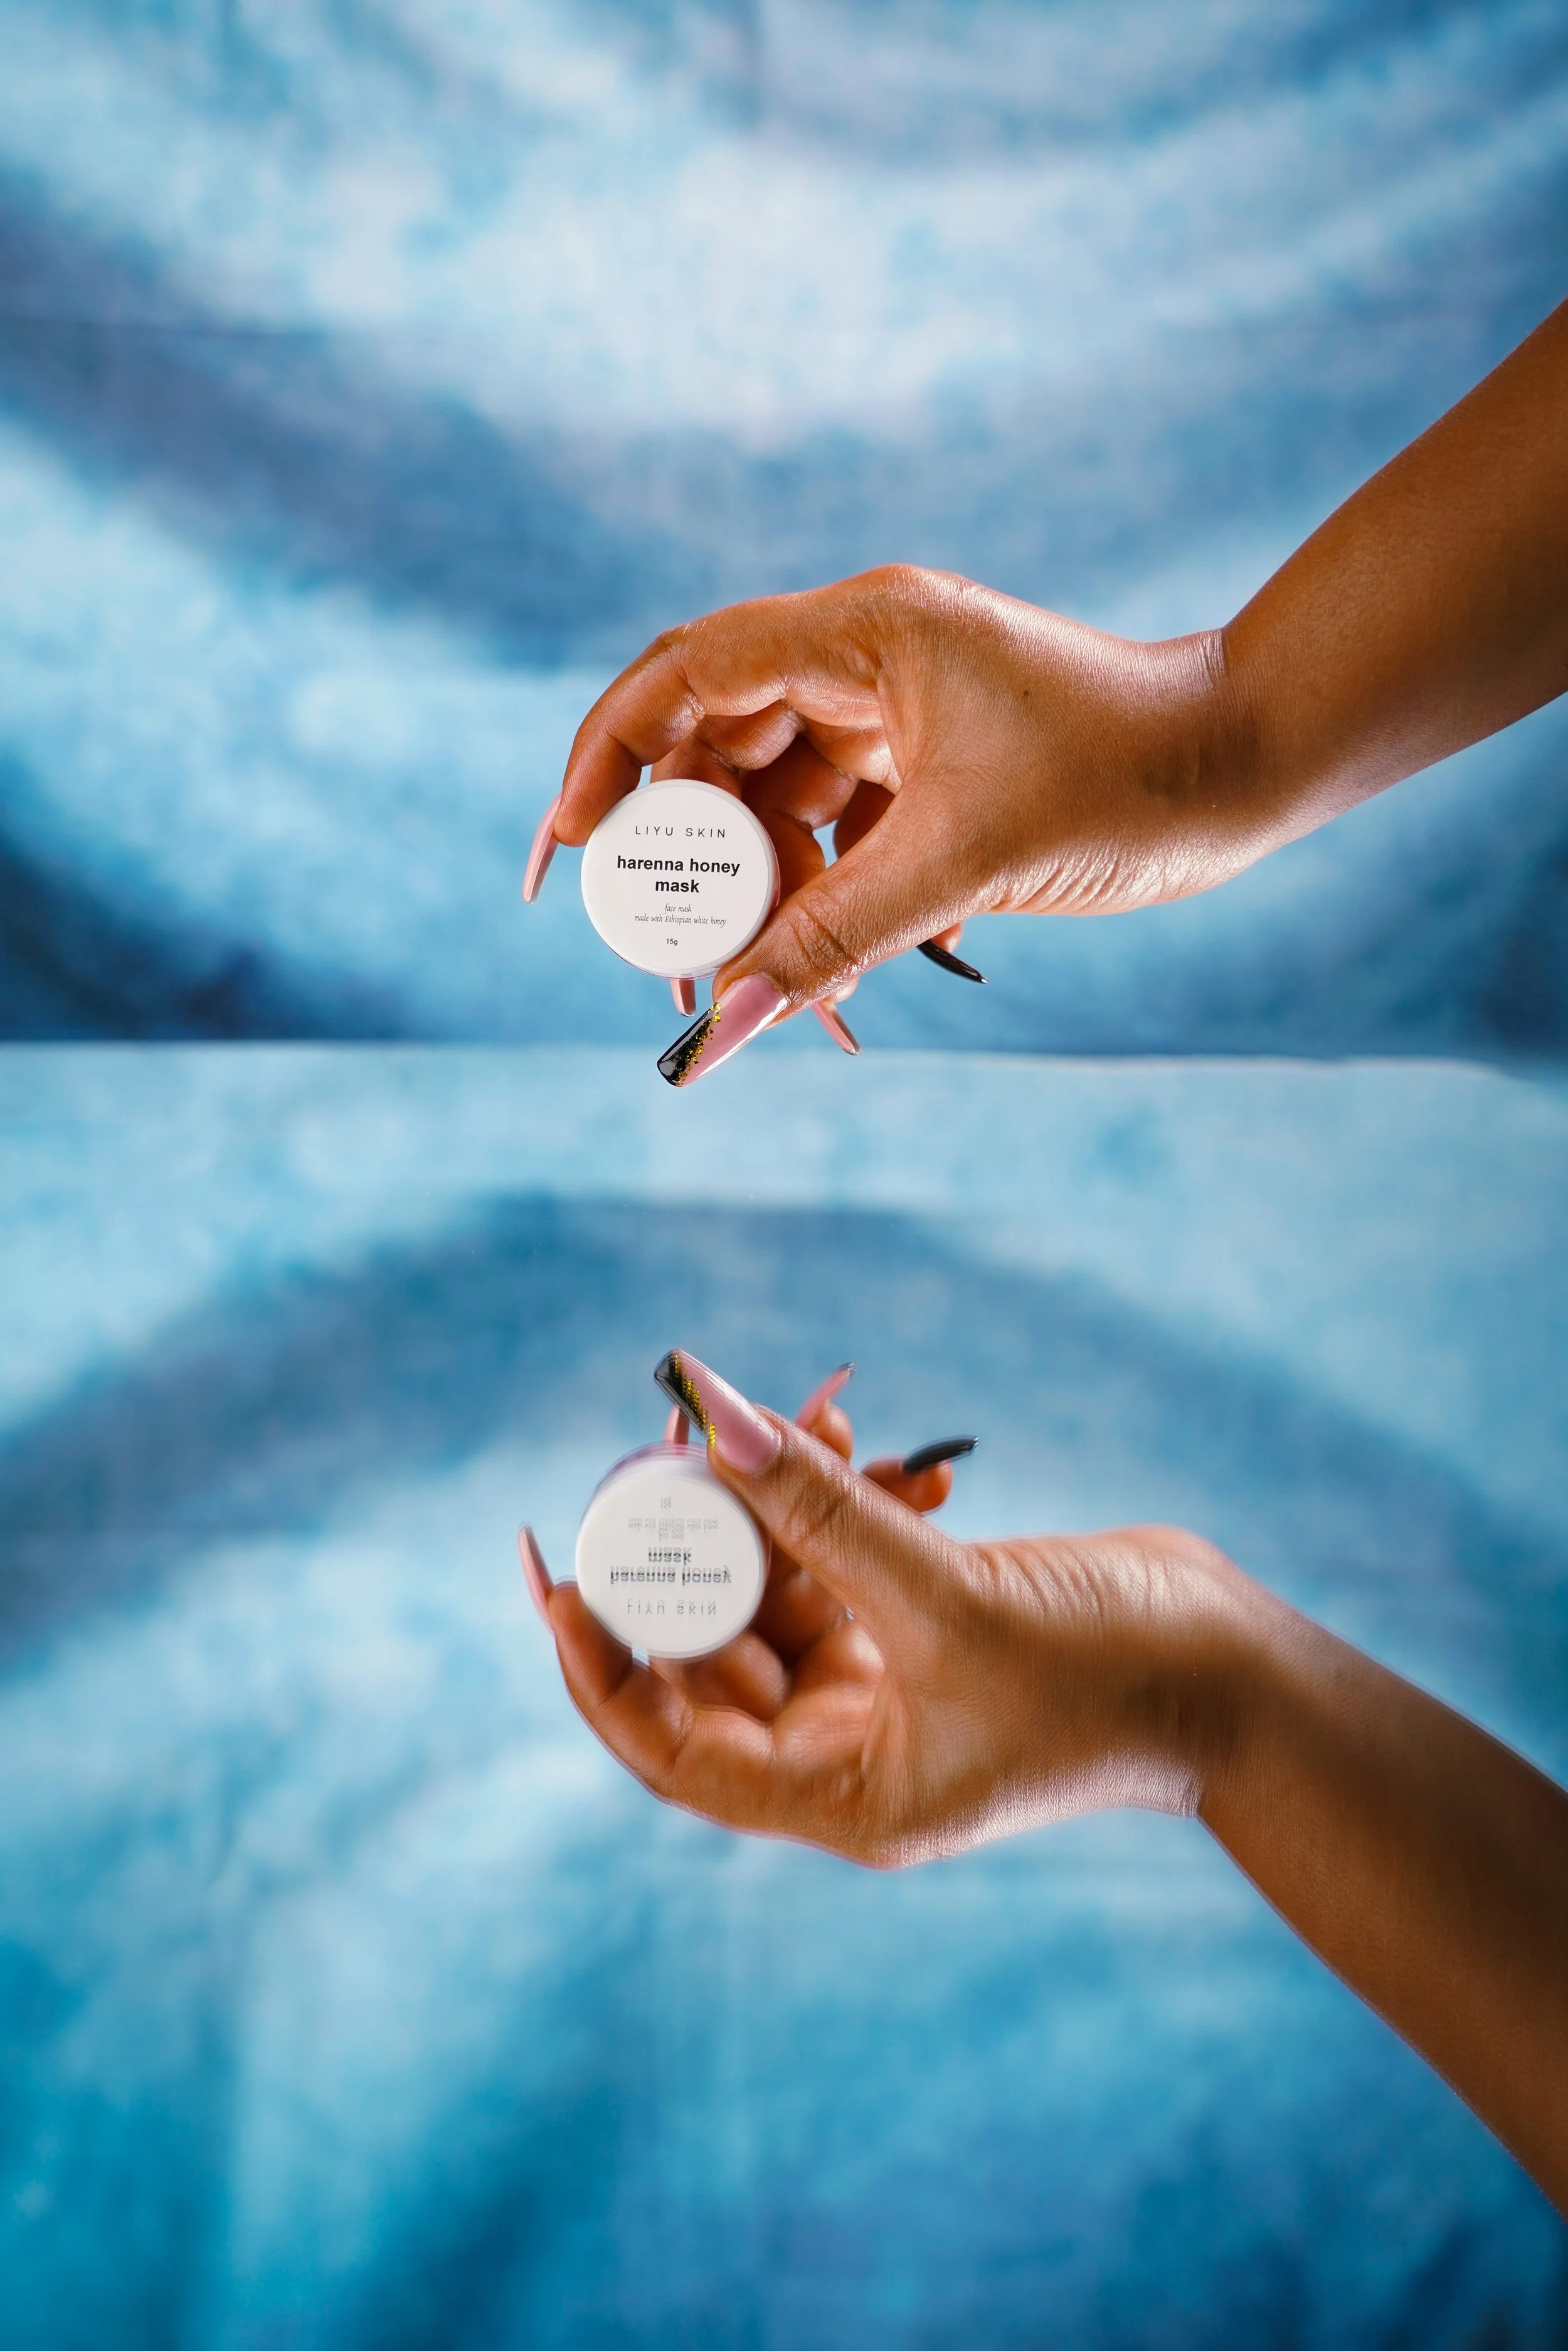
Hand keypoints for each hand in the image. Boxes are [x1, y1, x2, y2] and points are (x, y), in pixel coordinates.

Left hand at [523, 1353, 1231, 1862]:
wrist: (1239, 1675)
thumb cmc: (1111, 1676)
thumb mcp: (949, 1595)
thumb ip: (820, 1508)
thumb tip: (708, 1412)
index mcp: (837, 1794)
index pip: (668, 1745)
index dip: (597, 1662)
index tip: (554, 1568)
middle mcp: (845, 1749)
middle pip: (712, 1649)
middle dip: (692, 1543)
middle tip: (666, 1440)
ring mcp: (885, 1684)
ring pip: (777, 1585)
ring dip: (775, 1500)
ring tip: (797, 1411)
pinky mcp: (923, 1624)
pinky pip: (842, 1556)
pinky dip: (842, 1496)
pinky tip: (861, 1430)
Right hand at [546, 565, 1254, 1024]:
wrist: (1254, 762)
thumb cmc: (1130, 776)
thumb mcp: (963, 863)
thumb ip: (830, 943)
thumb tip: (719, 1032)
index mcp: (862, 634)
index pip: (684, 675)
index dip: (605, 760)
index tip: (566, 859)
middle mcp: (864, 658)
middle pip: (714, 745)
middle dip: (682, 857)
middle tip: (663, 961)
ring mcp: (895, 711)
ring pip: (773, 802)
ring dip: (755, 895)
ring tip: (751, 991)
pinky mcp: (926, 764)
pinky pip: (833, 831)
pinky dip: (819, 897)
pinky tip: (835, 971)